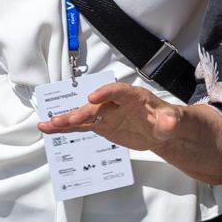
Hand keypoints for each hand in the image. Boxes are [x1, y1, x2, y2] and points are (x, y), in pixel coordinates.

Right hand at [37, 82, 181, 151]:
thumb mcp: (171, 121)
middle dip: (83, 111)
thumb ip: (169, 121)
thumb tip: (170, 122)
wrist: (159, 129)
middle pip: (97, 105)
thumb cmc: (165, 121)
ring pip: (84, 115)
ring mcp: (106, 113)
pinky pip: (80, 126)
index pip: (119, 91)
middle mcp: (115, 102)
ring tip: (50, 125)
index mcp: (133, 96)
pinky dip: (65, 128)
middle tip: (70, 119)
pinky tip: (49, 129)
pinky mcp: (100, 125)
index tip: (93, 97)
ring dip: (67, 119)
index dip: (106, 92)